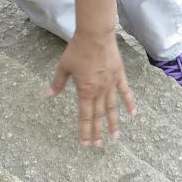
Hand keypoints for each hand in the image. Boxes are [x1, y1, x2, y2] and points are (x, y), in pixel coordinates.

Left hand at [47, 30, 134, 146]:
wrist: (95, 35)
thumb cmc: (78, 49)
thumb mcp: (64, 66)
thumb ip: (58, 83)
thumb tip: (49, 96)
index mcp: (85, 91)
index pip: (85, 116)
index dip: (85, 130)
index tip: (85, 143)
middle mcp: (99, 91)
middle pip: (98, 116)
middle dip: (98, 132)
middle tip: (98, 146)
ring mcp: (111, 84)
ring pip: (112, 108)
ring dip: (113, 123)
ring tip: (115, 137)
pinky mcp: (119, 76)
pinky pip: (125, 92)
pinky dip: (129, 103)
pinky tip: (133, 113)